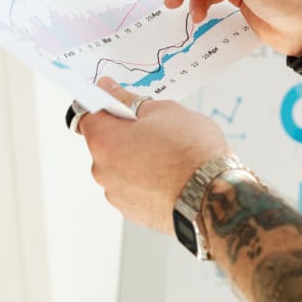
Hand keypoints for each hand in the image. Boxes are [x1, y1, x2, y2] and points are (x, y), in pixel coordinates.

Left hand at [79, 77, 233, 234]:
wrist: (214, 196)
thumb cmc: (191, 152)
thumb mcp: (163, 110)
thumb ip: (129, 100)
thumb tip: (110, 90)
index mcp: (103, 141)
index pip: (88, 113)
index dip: (103, 102)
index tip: (117, 98)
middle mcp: (102, 170)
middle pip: (104, 141)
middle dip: (124, 131)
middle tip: (155, 126)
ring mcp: (116, 194)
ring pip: (120, 165)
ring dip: (135, 157)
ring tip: (168, 154)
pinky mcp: (133, 211)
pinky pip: (133, 186)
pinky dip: (145, 179)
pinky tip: (170, 173)